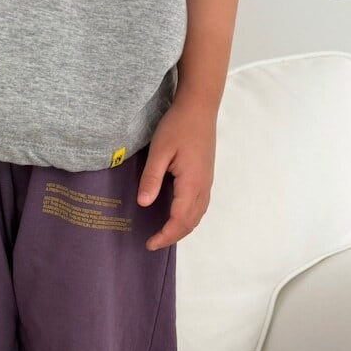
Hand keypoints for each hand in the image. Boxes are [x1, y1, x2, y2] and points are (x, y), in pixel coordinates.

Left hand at [137, 96, 215, 250]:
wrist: (200, 107)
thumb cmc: (178, 125)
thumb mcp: (159, 150)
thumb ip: (151, 178)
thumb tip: (143, 203)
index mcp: (192, 183)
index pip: (179, 220)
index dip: (165, 235)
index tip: (149, 244)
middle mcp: (203, 187)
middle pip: (190, 222)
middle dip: (172, 236)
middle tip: (153, 243)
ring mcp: (207, 183)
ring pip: (197, 216)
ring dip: (181, 229)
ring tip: (163, 234)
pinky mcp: (206, 177)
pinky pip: (200, 206)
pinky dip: (188, 219)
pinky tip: (177, 217)